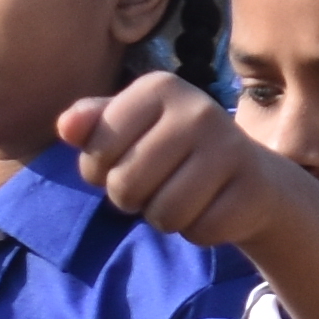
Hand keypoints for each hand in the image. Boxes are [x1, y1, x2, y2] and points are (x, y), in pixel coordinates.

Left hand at [65, 71, 286, 247]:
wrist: (247, 173)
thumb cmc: (171, 150)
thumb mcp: (128, 129)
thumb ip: (92, 125)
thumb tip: (66, 127)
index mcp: (159, 87)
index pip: (97, 150)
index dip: (100, 171)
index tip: (125, 161)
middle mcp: (197, 108)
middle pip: (126, 185)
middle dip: (132, 199)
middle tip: (156, 185)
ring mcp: (229, 146)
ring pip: (164, 214)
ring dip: (165, 218)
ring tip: (183, 197)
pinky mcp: (252, 186)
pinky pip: (200, 231)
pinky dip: (199, 231)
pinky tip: (211, 208)